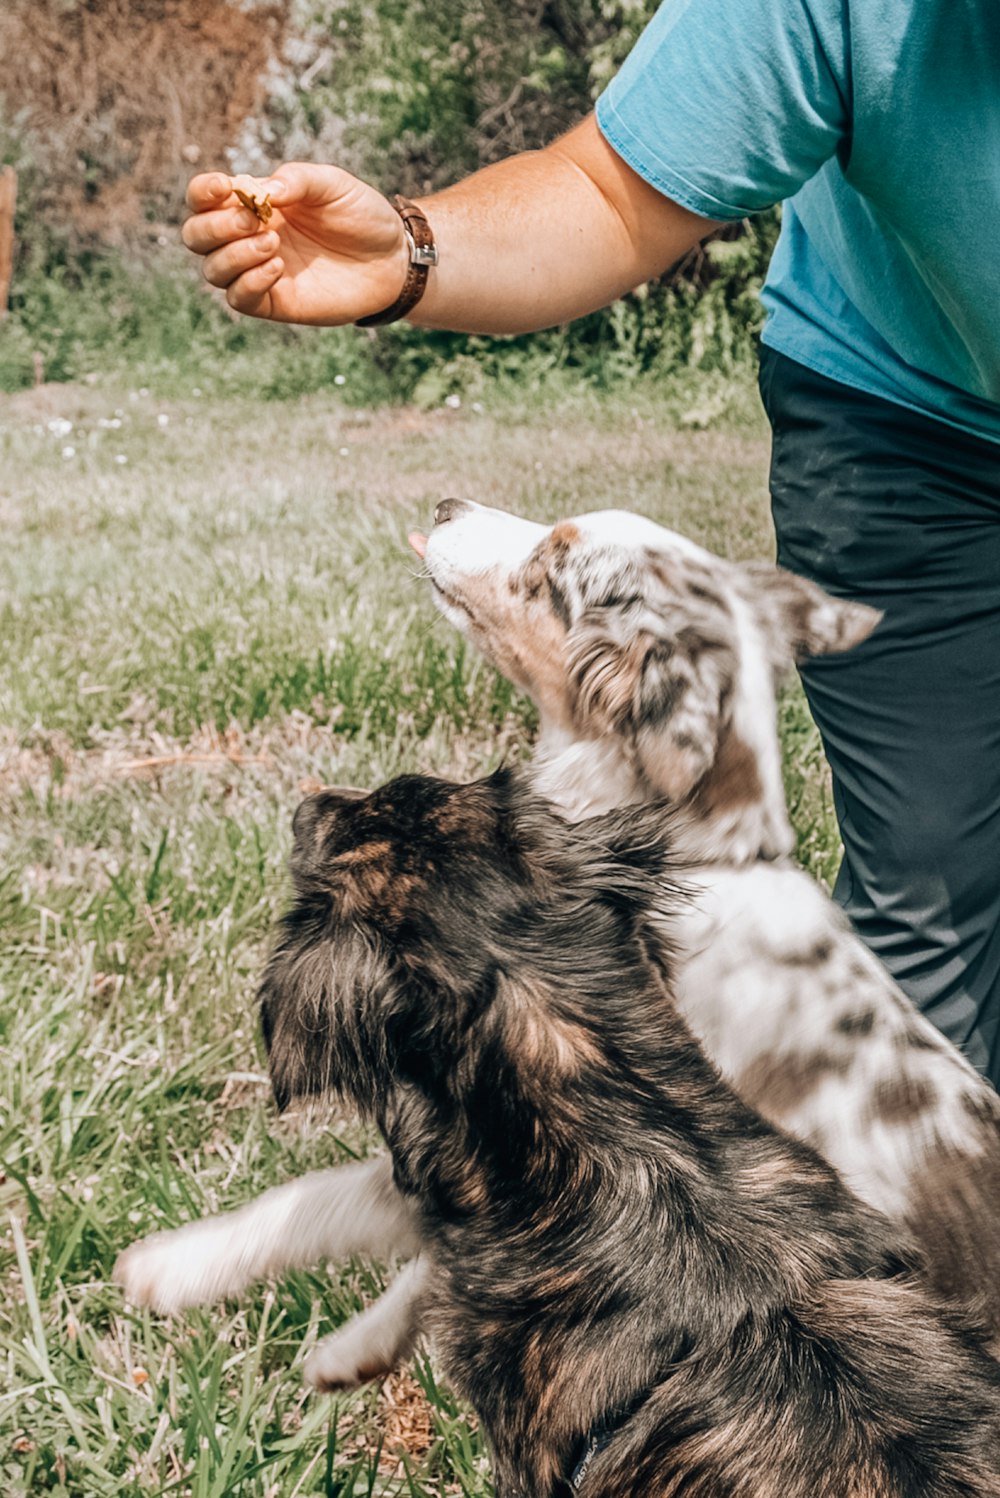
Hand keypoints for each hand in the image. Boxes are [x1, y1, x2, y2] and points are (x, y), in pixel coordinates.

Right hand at [182, 164, 409, 324]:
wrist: (392, 259)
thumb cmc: (361, 216)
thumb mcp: (332, 184)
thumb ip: (297, 180)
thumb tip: (261, 191)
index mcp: (253, 204)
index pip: (204, 199)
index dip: (202, 192)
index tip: (224, 186)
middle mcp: (247, 238)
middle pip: (196, 236)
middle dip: (214, 227)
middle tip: (253, 221)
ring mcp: (258, 272)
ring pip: (213, 270)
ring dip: (233, 255)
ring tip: (274, 245)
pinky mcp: (274, 302)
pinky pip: (239, 298)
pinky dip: (249, 282)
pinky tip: (277, 268)